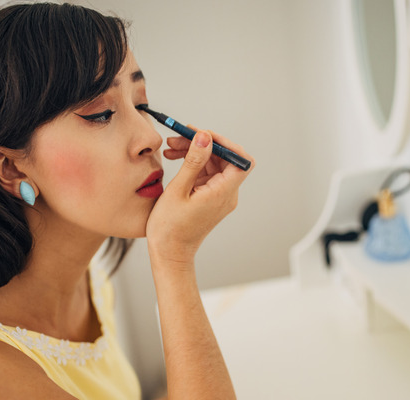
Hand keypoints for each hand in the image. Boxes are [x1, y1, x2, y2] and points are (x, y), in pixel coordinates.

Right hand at [146, 129, 253, 265]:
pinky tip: (175, 159)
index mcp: (223, 193)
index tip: (202, 135)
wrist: (169, 253)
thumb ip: (193, 161)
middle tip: (178, 137)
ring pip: (214, 164)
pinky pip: (206, 174)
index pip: (240, 160)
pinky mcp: (210, 198)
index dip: (224, 143)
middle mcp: (227, 194)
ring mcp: (219, 196)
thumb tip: (205, 137)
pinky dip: (193, 164)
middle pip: (225, 158)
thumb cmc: (170, 228)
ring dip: (195, 152)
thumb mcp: (178, 190)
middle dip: (203, 144)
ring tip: (171, 148)